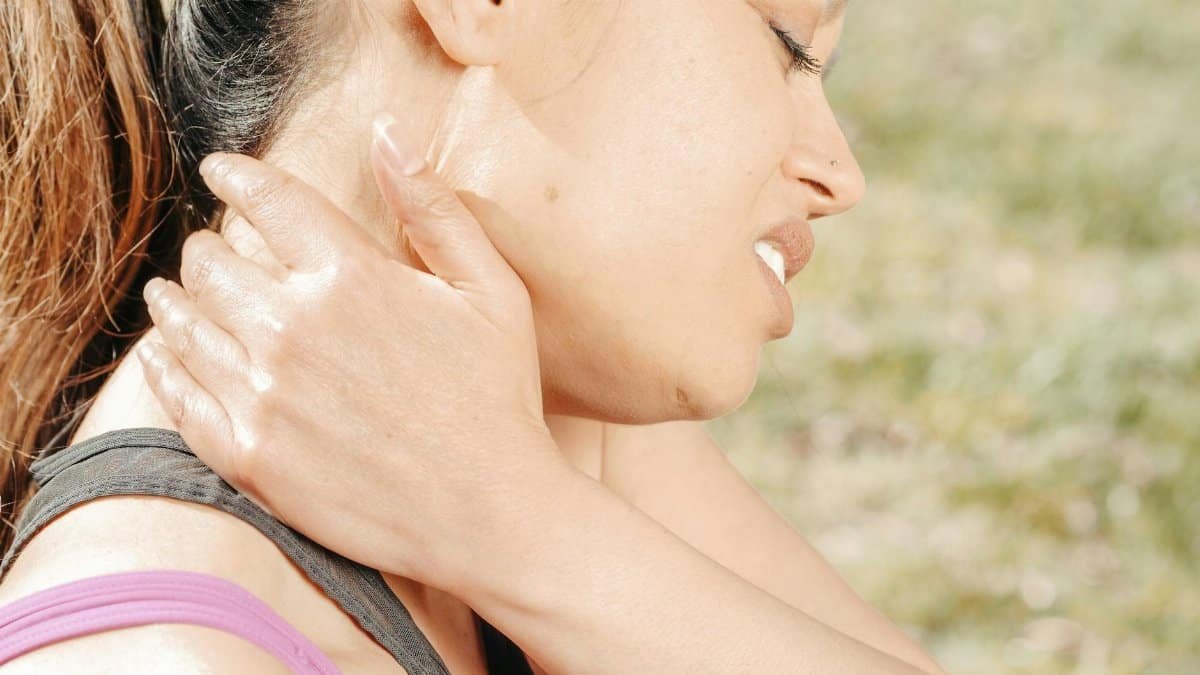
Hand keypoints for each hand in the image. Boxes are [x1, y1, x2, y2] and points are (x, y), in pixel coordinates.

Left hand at [135, 116, 568, 587]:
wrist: (491, 513)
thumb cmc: (499, 397)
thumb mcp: (491, 289)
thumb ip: (434, 208)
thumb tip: (390, 133)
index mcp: (351, 276)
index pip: (266, 200)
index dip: (235, 176)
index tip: (220, 170)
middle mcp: (292, 327)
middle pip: (213, 260)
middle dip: (208, 245)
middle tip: (211, 248)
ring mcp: (263, 394)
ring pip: (185, 323)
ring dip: (175, 299)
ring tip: (172, 293)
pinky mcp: (249, 456)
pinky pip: (179, 396)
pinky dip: (163, 366)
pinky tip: (164, 355)